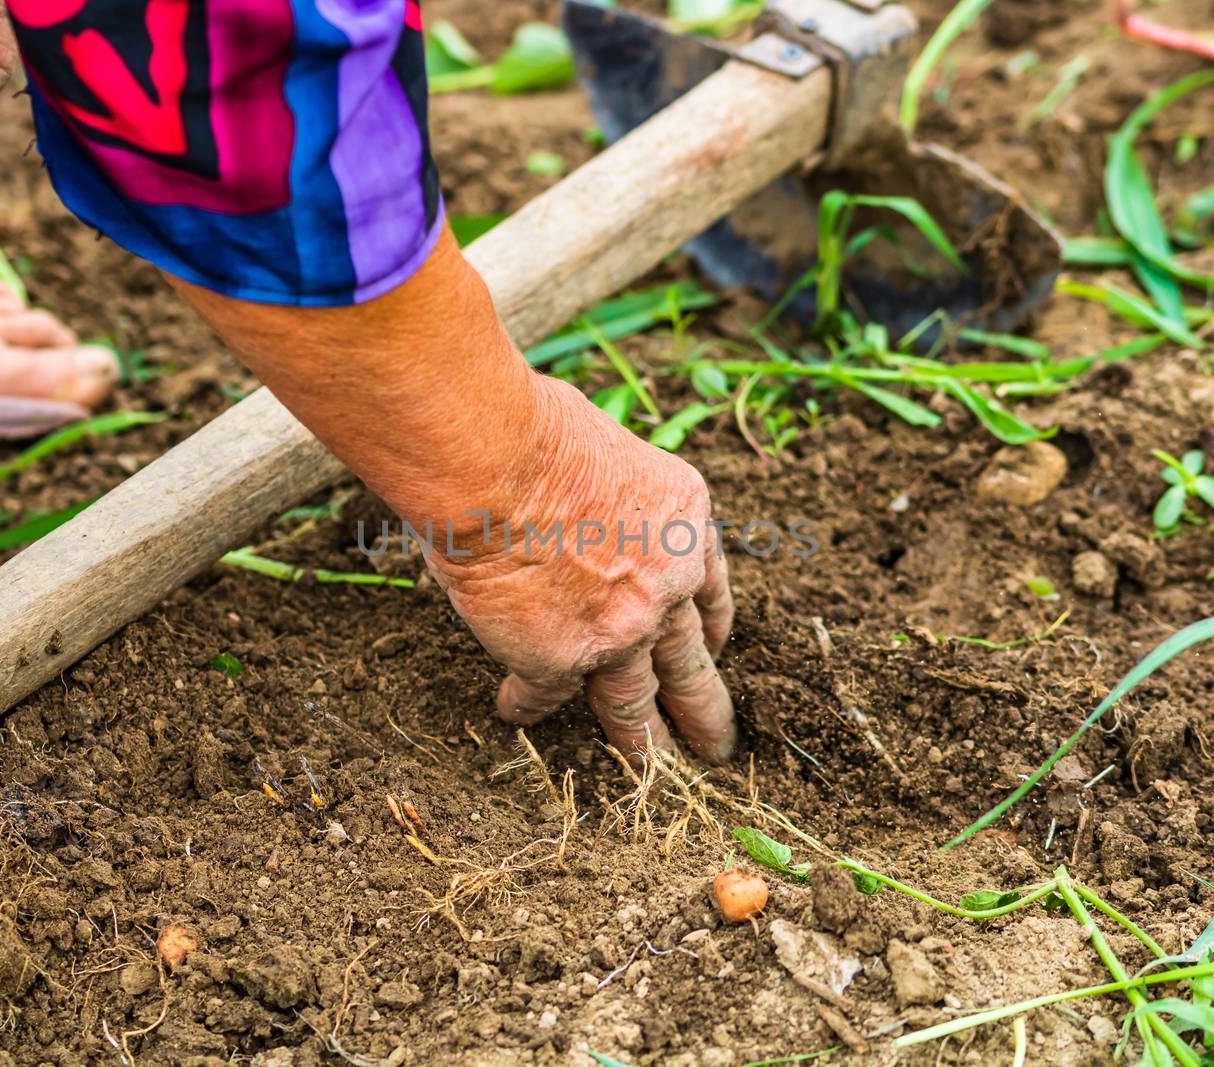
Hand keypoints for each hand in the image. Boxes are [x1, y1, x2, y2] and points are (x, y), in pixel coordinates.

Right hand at [425, 377, 736, 761]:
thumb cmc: (538, 432)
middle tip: (717, 748)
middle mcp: (667, 586)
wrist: (496, 459)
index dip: (710, 631)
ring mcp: (617, 631)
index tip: (713, 652)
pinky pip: (544, 696)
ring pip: (635, 704)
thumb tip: (590, 509)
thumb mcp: (613, 454)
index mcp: (686, 525)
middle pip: (691, 666)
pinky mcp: (558, 659)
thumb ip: (617, 500)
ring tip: (650, 775)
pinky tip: (515, 712)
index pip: (712, 594)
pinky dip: (526, 705)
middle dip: (704, 712)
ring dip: (640, 743)